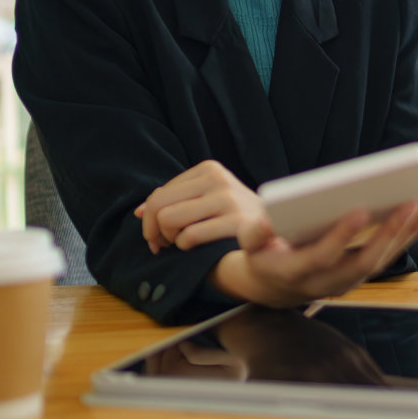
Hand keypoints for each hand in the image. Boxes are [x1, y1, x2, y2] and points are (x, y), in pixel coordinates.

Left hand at [134, 160, 268, 253]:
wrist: (279, 230)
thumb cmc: (236, 217)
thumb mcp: (207, 199)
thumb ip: (175, 201)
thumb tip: (138, 212)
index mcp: (209, 169)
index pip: (157, 195)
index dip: (149, 220)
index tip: (158, 236)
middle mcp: (218, 180)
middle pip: (157, 206)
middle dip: (152, 231)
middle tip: (162, 245)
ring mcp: (229, 200)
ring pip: (168, 221)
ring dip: (170, 239)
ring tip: (182, 244)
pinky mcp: (236, 223)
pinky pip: (189, 237)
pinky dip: (186, 247)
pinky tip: (198, 249)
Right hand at [228, 200, 417, 307]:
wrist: (274, 287)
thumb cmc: (264, 255)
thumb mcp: (250, 246)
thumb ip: (253, 234)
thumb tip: (265, 222)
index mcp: (296, 272)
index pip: (322, 257)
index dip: (340, 236)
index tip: (359, 210)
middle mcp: (327, 283)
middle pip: (364, 262)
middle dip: (388, 233)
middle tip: (410, 202)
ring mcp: (348, 281)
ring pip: (383, 260)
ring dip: (407, 233)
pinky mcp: (361, 274)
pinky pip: (389, 255)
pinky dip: (409, 235)